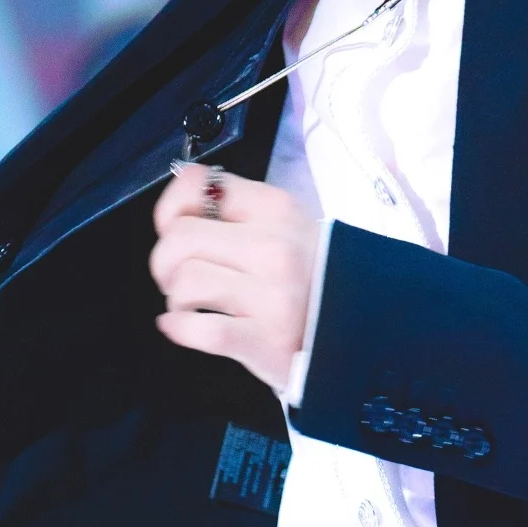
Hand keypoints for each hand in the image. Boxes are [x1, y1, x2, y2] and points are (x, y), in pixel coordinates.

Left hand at [149, 163, 319, 393]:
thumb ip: (236, 211)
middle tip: (177, 276)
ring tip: (192, 304)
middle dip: (165, 262)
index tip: (172, 228)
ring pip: (185, 282)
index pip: (198, 186)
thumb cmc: (311, 275)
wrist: (363, 330)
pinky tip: (184, 326)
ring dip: (176, 298)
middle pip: (180, 238)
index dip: (170, 209)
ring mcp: (272, 295)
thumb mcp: (284, 226)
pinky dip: (180, 329)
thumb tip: (174, 211)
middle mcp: (274, 247)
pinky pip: (200, 330)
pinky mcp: (266, 340)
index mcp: (274, 209)